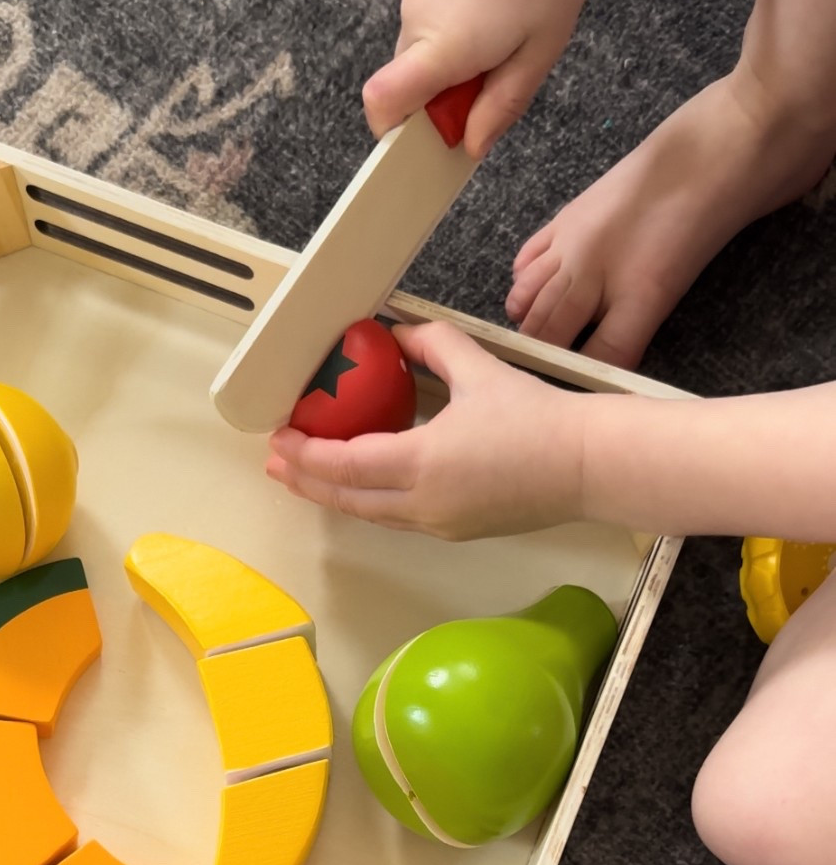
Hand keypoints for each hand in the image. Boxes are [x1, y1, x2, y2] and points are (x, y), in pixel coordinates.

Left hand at [267, 321, 587, 540]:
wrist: (587, 465)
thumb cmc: (540, 420)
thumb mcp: (477, 367)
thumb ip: (430, 345)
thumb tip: (399, 334)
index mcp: (421, 465)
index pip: (343, 465)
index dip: (306, 454)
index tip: (280, 440)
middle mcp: (423, 504)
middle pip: (347, 500)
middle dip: (306, 481)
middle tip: (278, 465)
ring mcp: (440, 524)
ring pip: (371, 514)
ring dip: (336, 495)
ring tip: (310, 476)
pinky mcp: (457, 530)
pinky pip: (399, 518)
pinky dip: (371, 501)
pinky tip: (365, 484)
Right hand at [363, 0, 630, 155]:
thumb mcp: (539, 52)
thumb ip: (501, 106)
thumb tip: (471, 145)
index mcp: (442, 48)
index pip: (383, 103)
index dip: (392, 134)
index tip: (421, 143)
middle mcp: (416, 17)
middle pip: (409, 80)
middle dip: (444, 93)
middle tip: (497, 73)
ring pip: (421, 44)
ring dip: (453, 52)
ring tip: (505, 23)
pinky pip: (429, 10)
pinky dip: (455, 18)